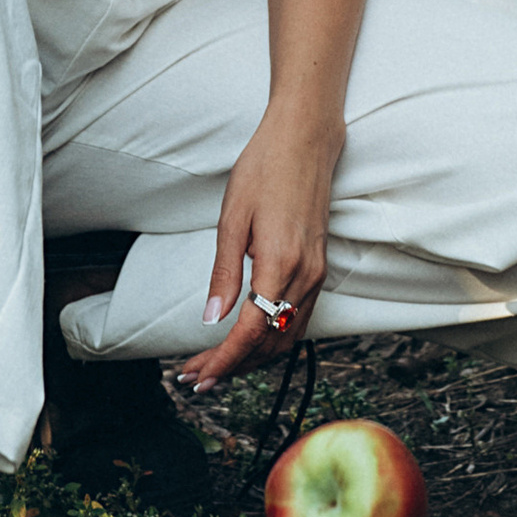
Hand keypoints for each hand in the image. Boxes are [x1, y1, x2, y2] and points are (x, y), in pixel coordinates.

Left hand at [176, 107, 338, 393]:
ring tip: (216, 365)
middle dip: (233, 366)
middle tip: (196, 376)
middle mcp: (306, 275)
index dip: (224, 359)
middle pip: (270, 341)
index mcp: (281, 263)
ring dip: (252, 357)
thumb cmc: (265, 168)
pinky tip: (248, 341)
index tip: (199, 375)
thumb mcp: (233, 218)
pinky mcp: (319, 268)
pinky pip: (298, 318)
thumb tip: (211, 318)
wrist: (305, 139)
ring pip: (287, 335)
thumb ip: (225, 272)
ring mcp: (317, 273)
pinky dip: (272, 338)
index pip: (251, 330)